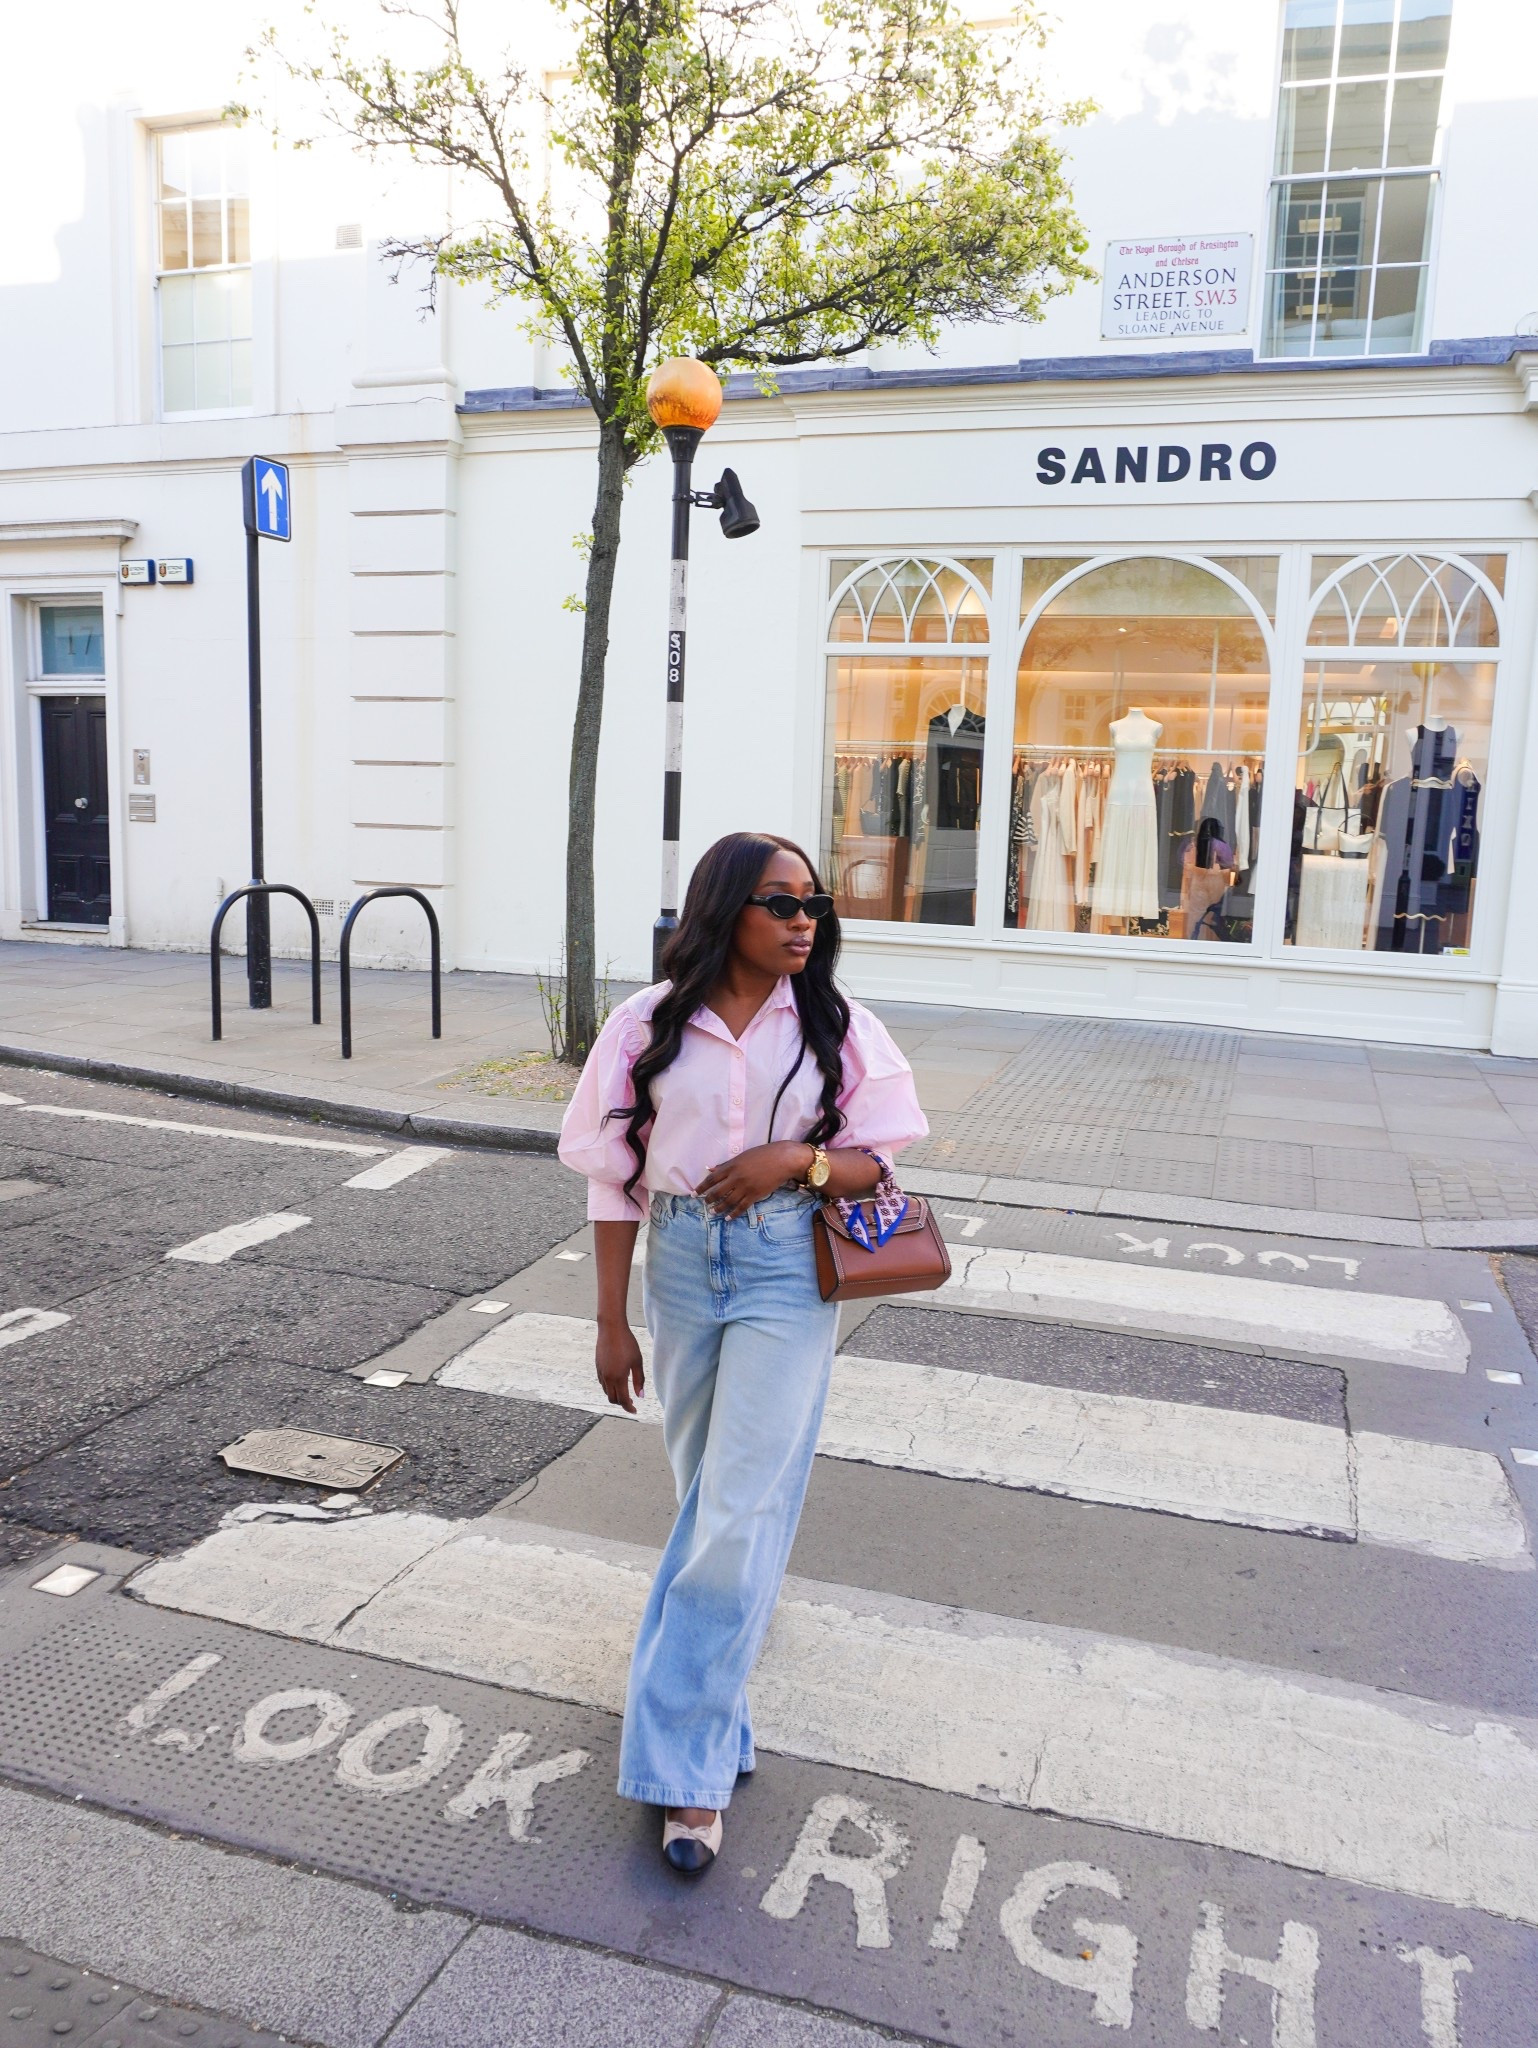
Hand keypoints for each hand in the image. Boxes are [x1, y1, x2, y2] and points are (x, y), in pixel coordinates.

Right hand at [595, 1320, 644, 1413]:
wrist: (611, 1328)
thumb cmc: (627, 1343)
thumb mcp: (637, 1362)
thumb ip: (639, 1380)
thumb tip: (640, 1396)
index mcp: (619, 1377)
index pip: (623, 1400)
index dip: (629, 1408)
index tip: (635, 1411)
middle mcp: (608, 1377)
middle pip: (613, 1399)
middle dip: (622, 1403)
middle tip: (632, 1402)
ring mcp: (601, 1372)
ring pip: (606, 1392)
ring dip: (615, 1395)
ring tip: (625, 1392)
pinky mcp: (598, 1367)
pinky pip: (603, 1383)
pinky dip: (609, 1387)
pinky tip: (617, 1382)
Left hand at [696, 1141, 812, 1218]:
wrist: (782, 1159)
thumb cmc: (763, 1154)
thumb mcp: (742, 1156)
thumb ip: (726, 1164)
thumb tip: (710, 1169)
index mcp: (732, 1166)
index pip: (712, 1179)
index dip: (702, 1187)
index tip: (694, 1193)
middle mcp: (736, 1177)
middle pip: (717, 1192)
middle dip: (709, 1199)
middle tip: (704, 1204)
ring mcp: (745, 1187)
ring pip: (728, 1201)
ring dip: (719, 1208)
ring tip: (713, 1212)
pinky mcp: (755, 1195)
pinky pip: (741, 1207)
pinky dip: (733, 1214)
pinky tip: (728, 1218)